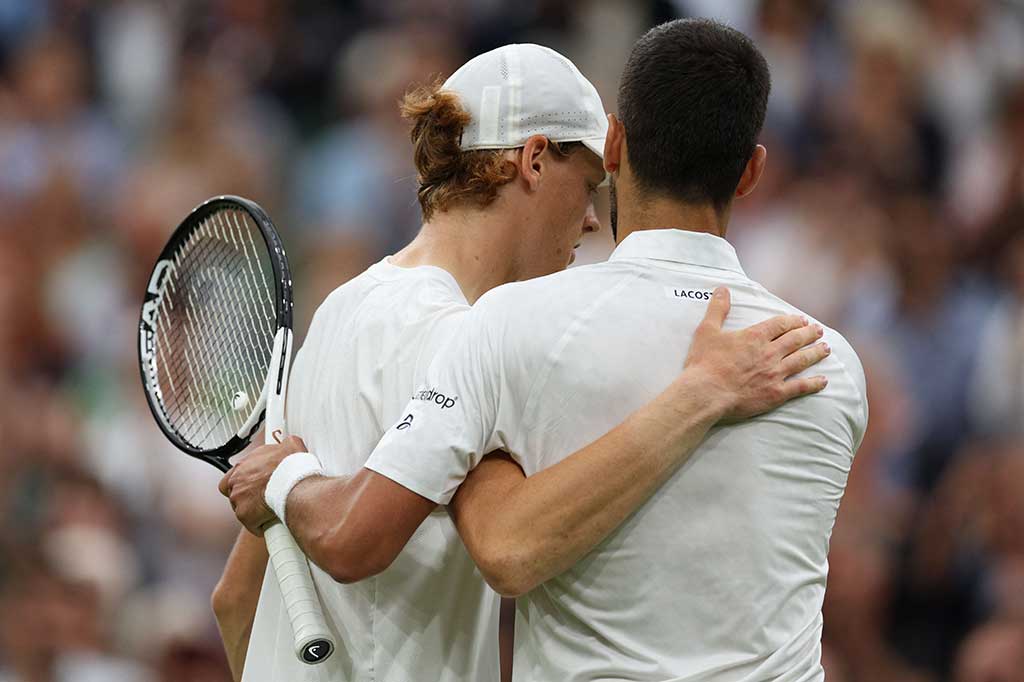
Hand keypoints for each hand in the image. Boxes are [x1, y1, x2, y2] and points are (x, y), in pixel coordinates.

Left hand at [218, 435, 307, 534]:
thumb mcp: (291, 445)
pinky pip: (252, 524)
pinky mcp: (245, 516)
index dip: (242, 482)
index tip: (253, 485)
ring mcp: (239, 499)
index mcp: (244, 465)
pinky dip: (261, 525)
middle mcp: (237, 481)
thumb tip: (289, 444)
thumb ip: (284, 445)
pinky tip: (272, 521)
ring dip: (253, 511)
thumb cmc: (292, 465)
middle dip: (245, 497)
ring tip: (269, 510)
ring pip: (241, 509)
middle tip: (260, 499)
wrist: (294, 482)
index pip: (231, 476)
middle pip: (233, 493)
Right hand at [683, 287, 829, 421]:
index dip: (792, 321)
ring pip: (802, 360)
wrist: (706, 393)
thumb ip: (717, 309)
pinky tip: (823, 380)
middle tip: (818, 330)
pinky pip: (801, 387)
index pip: (780, 324)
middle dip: (809, 334)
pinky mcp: (776, 394)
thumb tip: (723, 289)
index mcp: (755, 337)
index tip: (801, 320)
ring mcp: (775, 374)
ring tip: (826, 348)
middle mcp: (770, 353)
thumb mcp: (707, 331)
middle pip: (795, 340)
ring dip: (815, 353)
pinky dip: (814, 383)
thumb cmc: (704, 363)